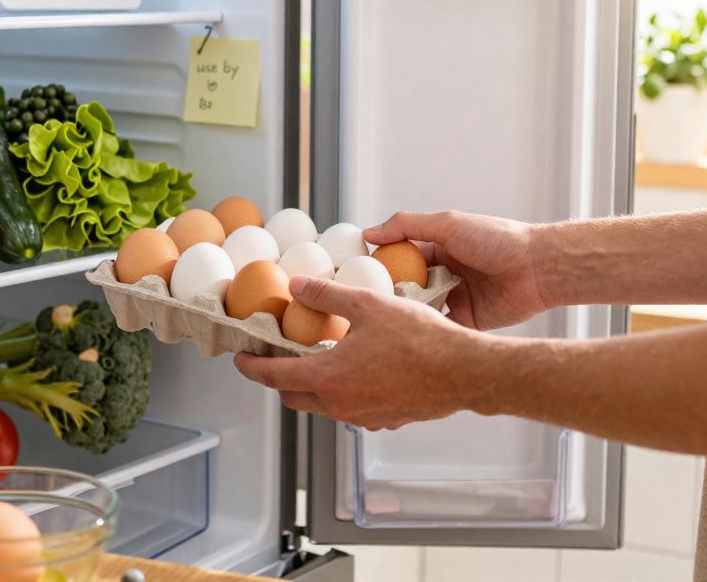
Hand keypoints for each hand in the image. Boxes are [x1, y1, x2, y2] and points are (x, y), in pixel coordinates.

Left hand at [234, 276, 483, 430]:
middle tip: (278, 358)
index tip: (241, 360)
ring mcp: (363, 416)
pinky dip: (342, 392)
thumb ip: (326, 296)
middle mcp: (340, 404)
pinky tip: (357, 370)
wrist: (464, 371)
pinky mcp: (385, 420)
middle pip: (294, 396)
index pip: (274, 377)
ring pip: (323, 405)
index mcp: (328, 377)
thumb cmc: (420, 339)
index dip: (252, 368)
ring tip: (318, 358)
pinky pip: (351, 408)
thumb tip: (296, 287)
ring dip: (312, 386)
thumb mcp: (368, 304)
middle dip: (279, 379)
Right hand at [365, 211, 545, 330]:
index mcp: (437, 249)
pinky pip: (440, 328)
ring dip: (404, 314)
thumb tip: (369, 233)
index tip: (354, 276)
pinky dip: (425, 331)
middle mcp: (442, 275)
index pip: (398, 258)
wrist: (537, 268)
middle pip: (405, 287)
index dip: (377, 266)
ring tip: (380, 322)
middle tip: (363, 304)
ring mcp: (453, 299)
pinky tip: (406, 336)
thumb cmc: (497, 240)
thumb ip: (407, 226)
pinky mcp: (466, 322)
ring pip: (419, 310)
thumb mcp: (448, 225)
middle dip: (386, 295)